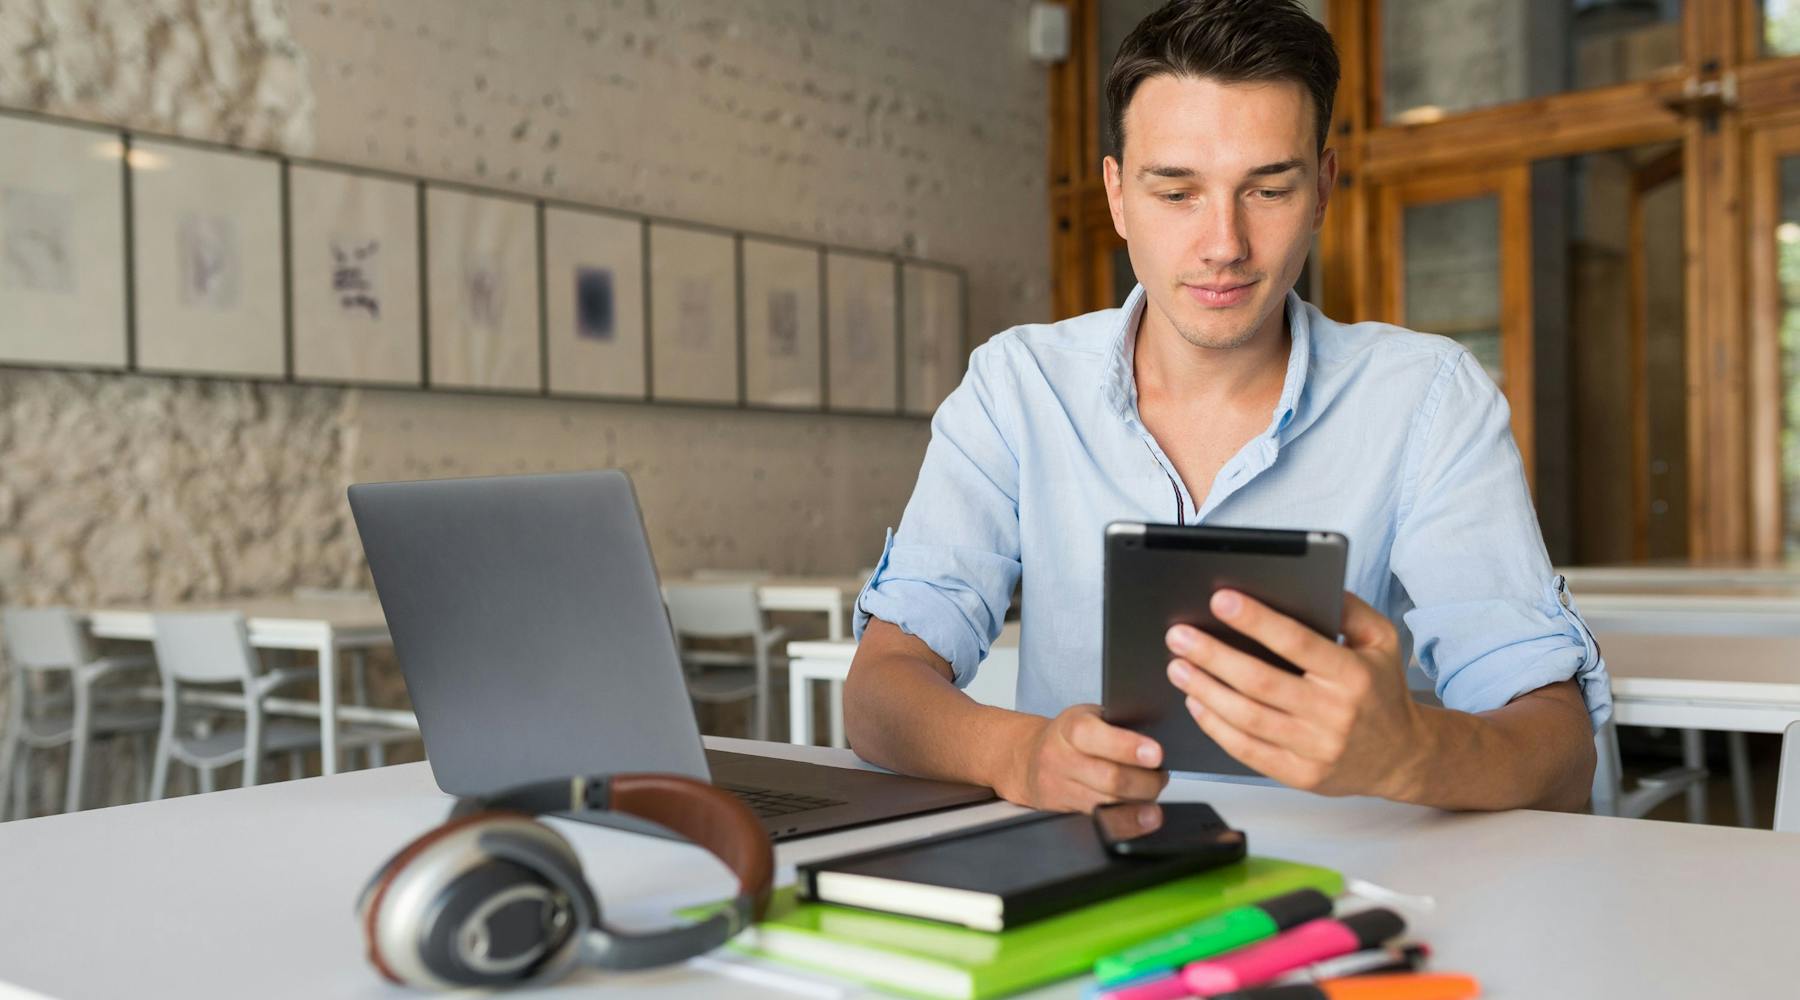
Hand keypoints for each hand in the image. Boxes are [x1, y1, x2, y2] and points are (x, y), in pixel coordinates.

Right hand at [995, 704, 1168, 812]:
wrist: (1027, 759)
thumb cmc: (1069, 736)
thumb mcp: (1089, 717)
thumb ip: (1118, 726)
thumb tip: (1159, 741)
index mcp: (1069, 728)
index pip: (1094, 735)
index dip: (1127, 746)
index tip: (1156, 754)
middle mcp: (1059, 758)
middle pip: (1109, 778)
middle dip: (1145, 782)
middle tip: (1161, 776)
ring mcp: (1059, 789)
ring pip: (1106, 805)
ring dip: (1138, 804)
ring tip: (1152, 795)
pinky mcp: (1061, 813)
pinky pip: (1099, 824)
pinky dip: (1125, 822)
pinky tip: (1141, 818)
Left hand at [1163, 590, 1425, 798]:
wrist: (1403, 757)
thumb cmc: (1381, 691)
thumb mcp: (1382, 641)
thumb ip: (1349, 610)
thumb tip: (1308, 584)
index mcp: (1352, 675)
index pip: (1297, 643)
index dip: (1256, 620)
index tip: (1221, 600)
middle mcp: (1334, 713)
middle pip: (1260, 682)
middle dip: (1213, 656)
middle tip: (1179, 636)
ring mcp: (1316, 748)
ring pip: (1248, 718)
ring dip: (1205, 690)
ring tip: (1177, 666)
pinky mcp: (1301, 775)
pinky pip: (1248, 752)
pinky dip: (1216, 727)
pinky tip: (1196, 703)